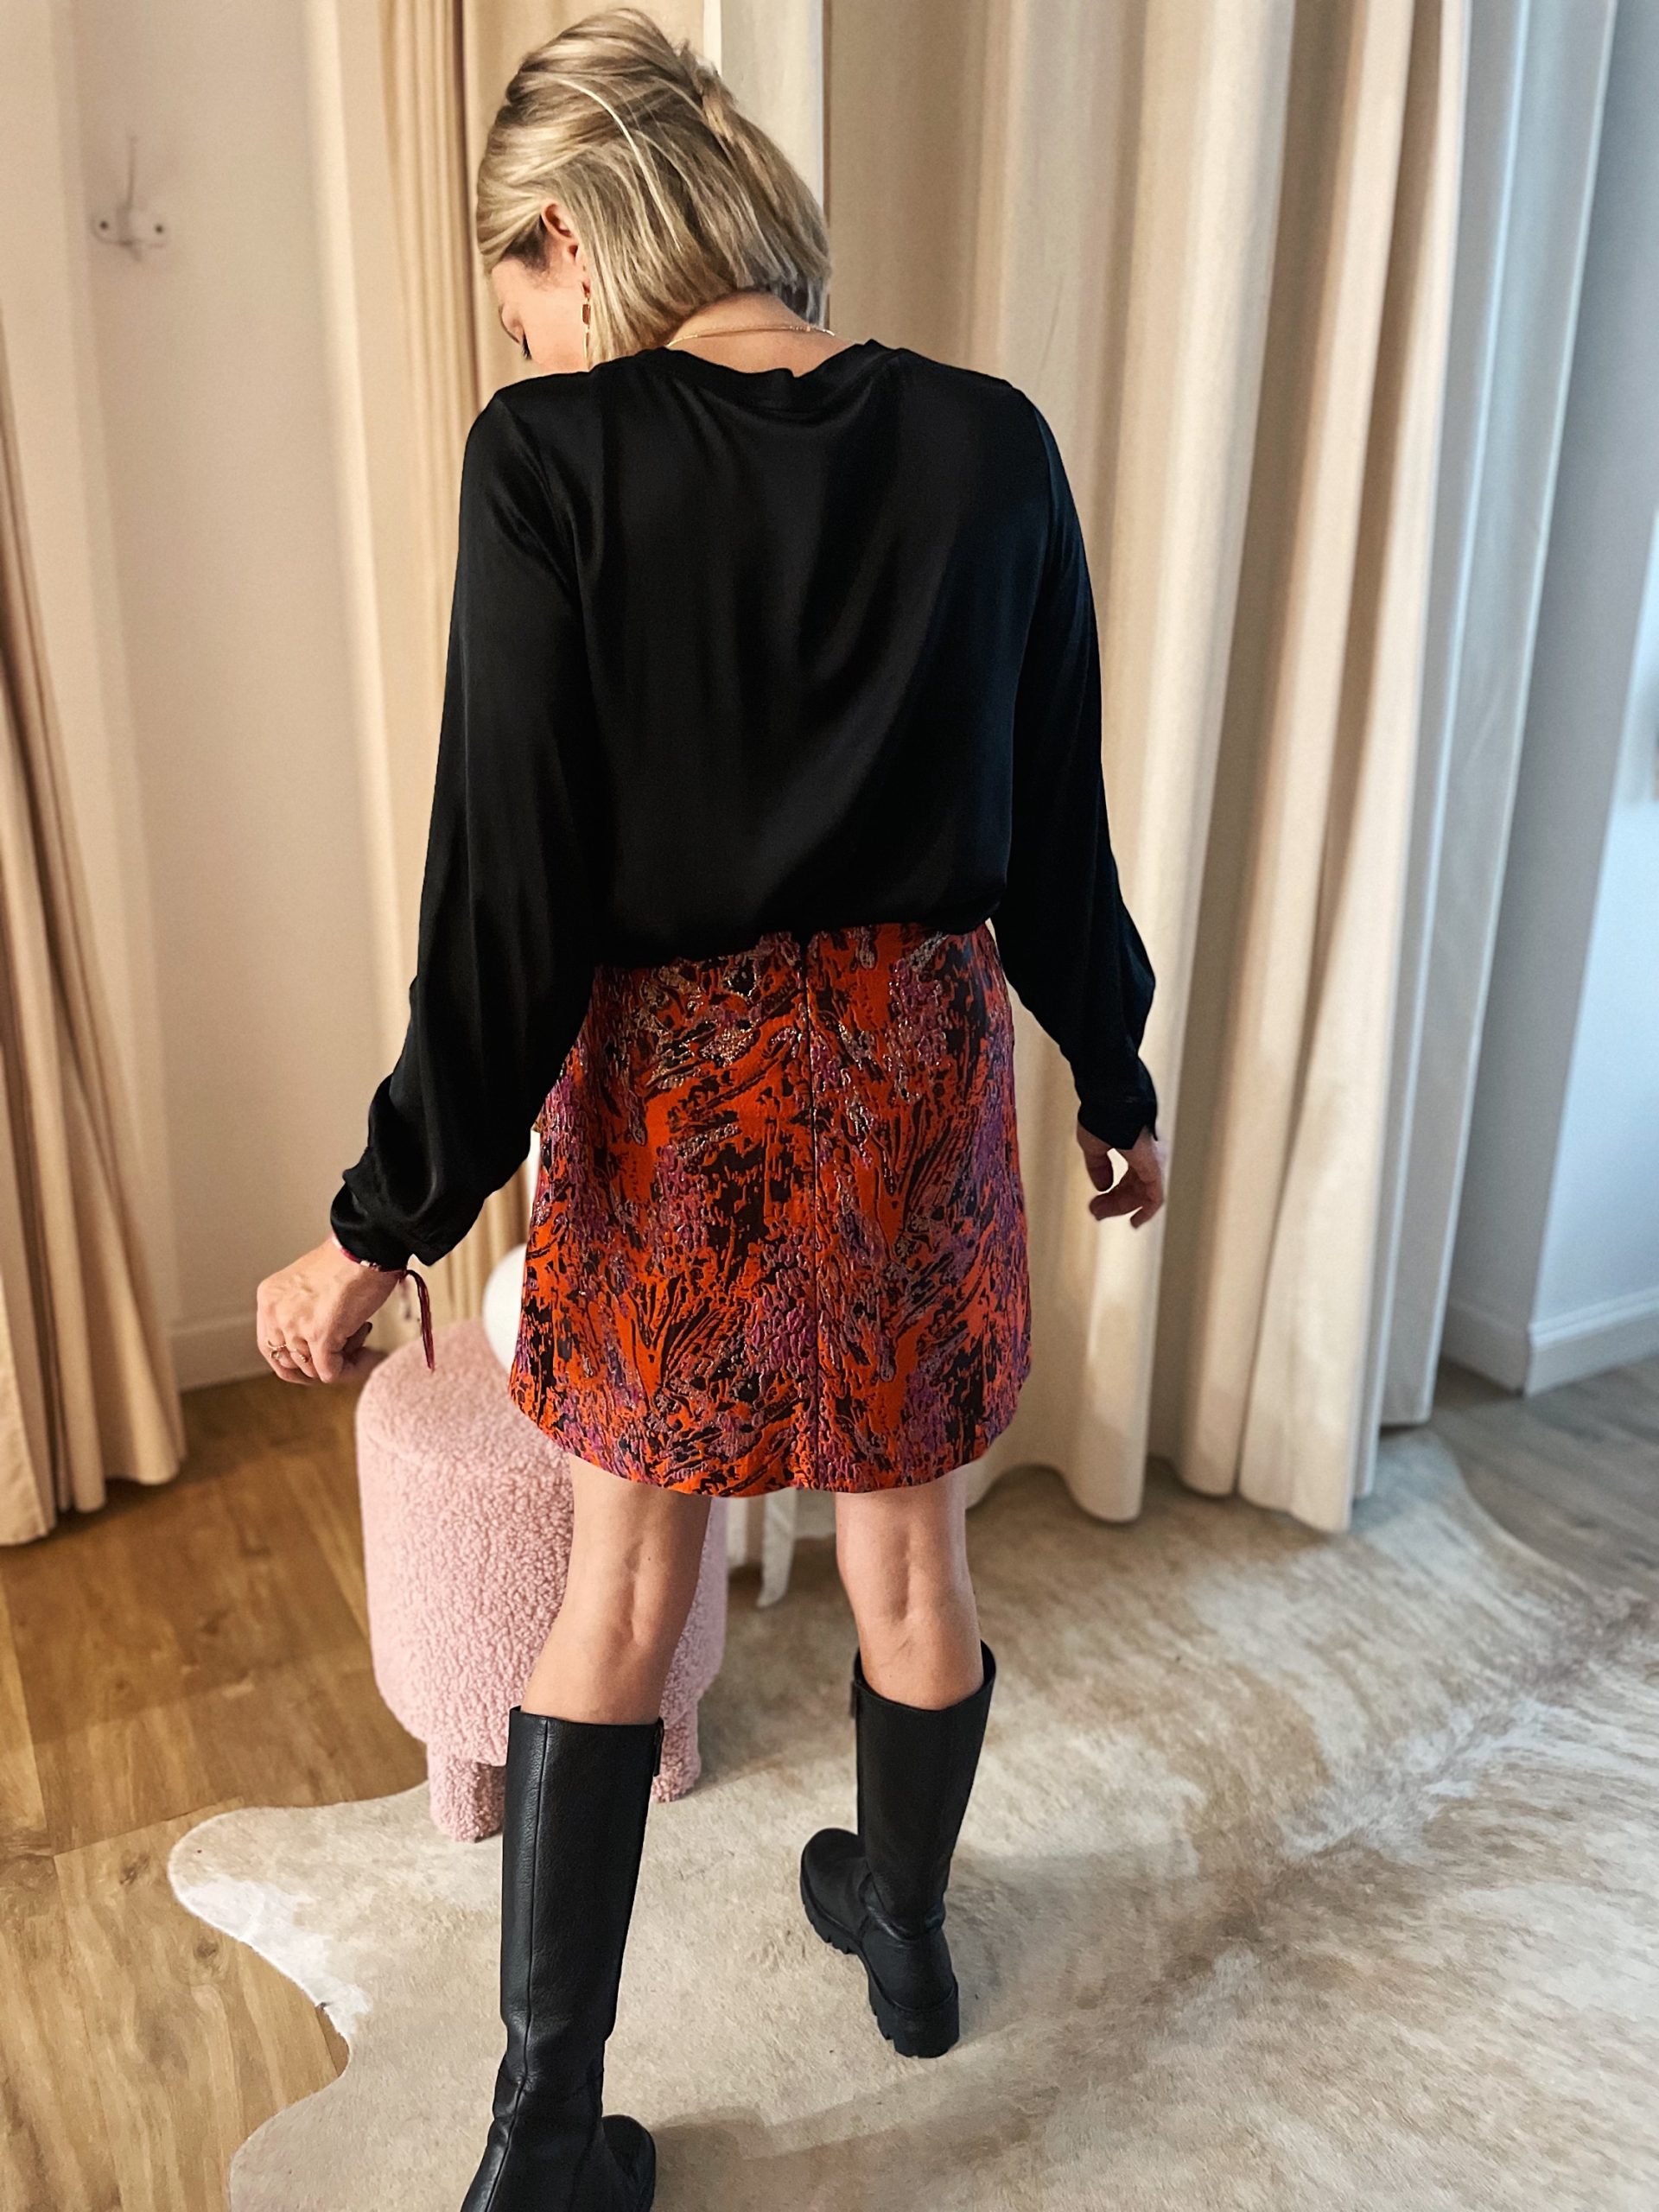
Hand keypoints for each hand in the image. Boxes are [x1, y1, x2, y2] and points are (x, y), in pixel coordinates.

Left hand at [255, 1238, 400, 1383]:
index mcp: (270, 1298)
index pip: (270, 1347)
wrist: (367, 1247)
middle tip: (343, 1353)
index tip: (315, 1361)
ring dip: (339, 1360)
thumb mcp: (308, 1286)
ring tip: (359, 1337)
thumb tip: (314, 1345)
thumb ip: (301, 1311)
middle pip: (290, 1363)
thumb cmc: (349, 1259)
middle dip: (318, 1364)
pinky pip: (331, 1372)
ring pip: (313, 1371)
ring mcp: (296, 1326)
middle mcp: (277, 1313)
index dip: (294, 1361)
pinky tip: (366, 1353)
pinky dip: (351, 1368)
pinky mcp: (320, 1336)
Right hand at [1076, 1122, 1166, 1227]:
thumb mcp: (1094, 1147)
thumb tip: (1102, 1186)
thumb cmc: (1103, 1117)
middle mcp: (1147, 1157)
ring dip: (1121, 1207)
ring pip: (1141, 1195)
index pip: (1127, 1179)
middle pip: (1133, 1188)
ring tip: (1098, 1214)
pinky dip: (1147, 1211)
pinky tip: (1135, 1222)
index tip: (1094, 1205)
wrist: (1111, 1103)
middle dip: (1113, 1203)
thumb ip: (1098, 1167)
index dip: (1110, 1194)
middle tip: (1094, 1213)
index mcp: (1134, 1149)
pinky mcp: (1156, 1168)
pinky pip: (1156, 1197)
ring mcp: (1154, 1163)